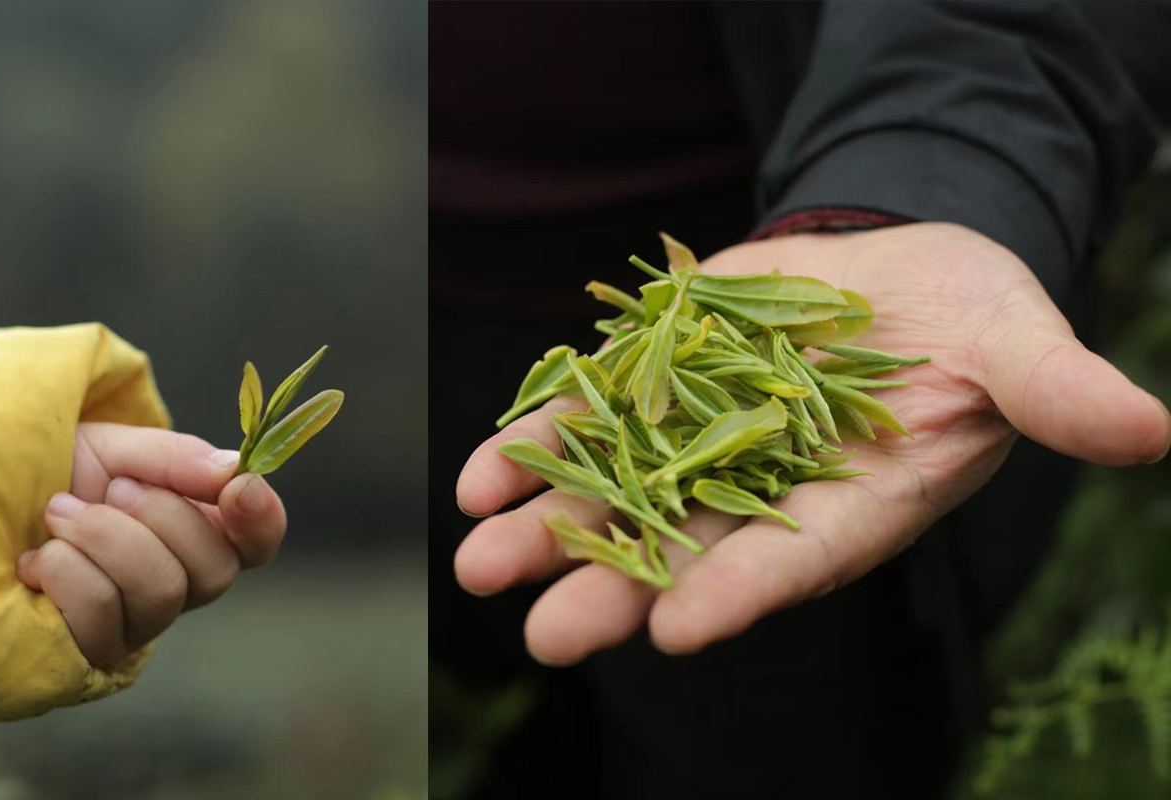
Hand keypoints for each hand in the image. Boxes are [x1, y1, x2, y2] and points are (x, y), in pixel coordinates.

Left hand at [16, 422, 286, 667]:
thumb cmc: (52, 475)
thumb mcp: (115, 449)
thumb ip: (175, 458)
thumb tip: (233, 471)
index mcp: (196, 532)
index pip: (257, 542)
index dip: (261, 519)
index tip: (239, 487)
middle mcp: (178, 585)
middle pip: (216, 570)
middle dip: (162, 516)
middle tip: (111, 488)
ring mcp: (137, 626)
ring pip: (162, 590)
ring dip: (105, 536)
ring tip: (59, 512)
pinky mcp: (91, 654)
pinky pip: (102, 614)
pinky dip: (65, 571)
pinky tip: (37, 562)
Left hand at [454, 222, 1170, 664]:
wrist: (894, 267)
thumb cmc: (971, 317)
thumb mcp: (1017, 344)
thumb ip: (1053, 392)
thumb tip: (1147, 431)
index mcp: (851, 502)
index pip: (795, 558)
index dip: (743, 590)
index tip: (682, 629)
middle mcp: (764, 485)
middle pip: (682, 548)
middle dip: (614, 591)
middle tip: (548, 635)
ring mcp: (698, 435)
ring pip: (616, 495)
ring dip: (549, 527)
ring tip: (483, 556)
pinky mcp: (657, 379)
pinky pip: (589, 419)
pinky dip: (537, 445)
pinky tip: (485, 475)